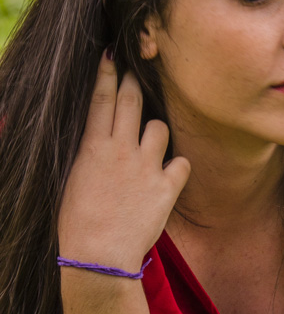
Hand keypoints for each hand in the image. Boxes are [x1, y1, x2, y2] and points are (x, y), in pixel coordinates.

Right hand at [58, 47, 190, 269]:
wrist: (99, 258)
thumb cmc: (78, 225)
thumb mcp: (73, 182)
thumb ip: (88, 156)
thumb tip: (96, 141)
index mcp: (93, 149)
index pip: (101, 99)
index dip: (107, 73)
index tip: (112, 55)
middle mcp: (121, 150)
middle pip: (131, 101)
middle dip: (133, 82)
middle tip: (135, 72)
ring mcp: (146, 166)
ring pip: (160, 127)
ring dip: (156, 132)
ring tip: (150, 146)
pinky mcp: (167, 187)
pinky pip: (182, 162)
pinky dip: (177, 167)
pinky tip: (169, 175)